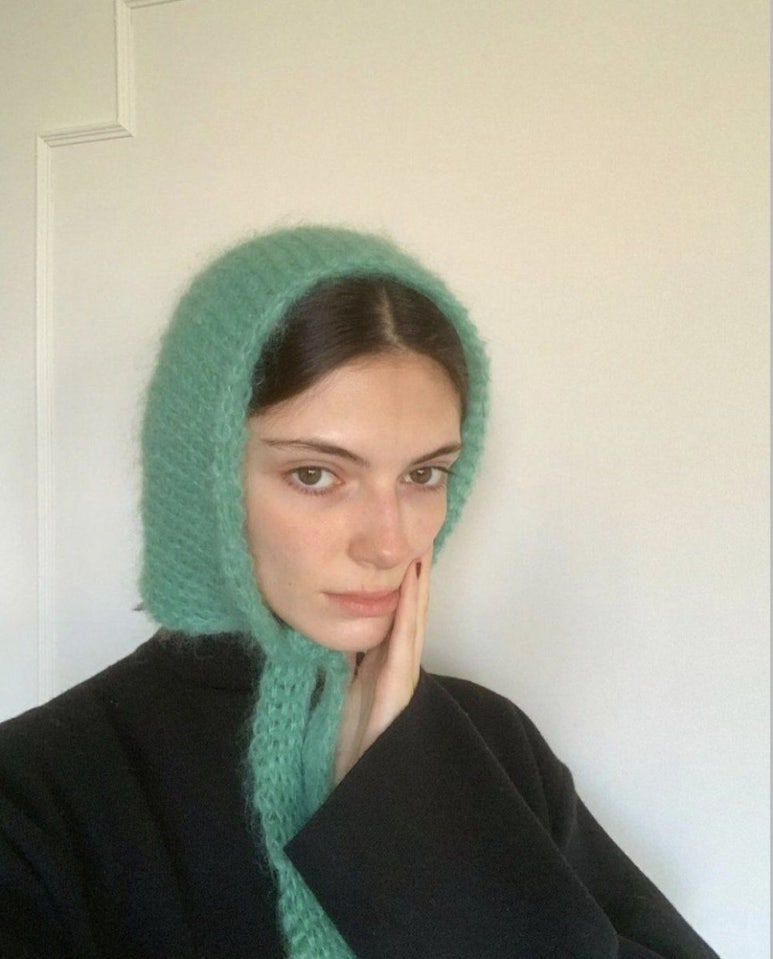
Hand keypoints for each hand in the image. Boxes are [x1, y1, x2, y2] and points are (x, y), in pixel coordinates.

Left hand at [334, 547, 430, 783]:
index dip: (399, 589)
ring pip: (412, 623)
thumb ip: (340, 670)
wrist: (356, 793)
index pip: (391, 620)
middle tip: (419, 538)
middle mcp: (393, 670)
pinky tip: (413, 587)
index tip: (400, 555)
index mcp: (377, 671)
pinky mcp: (398, 691)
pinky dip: (411, 613)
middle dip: (414, 580)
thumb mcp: (338, 699)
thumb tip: (332, 639)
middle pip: (408, 615)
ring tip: (422, 552)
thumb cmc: (346, 752)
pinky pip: (404, 644)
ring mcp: (400, 680)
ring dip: (418, 588)